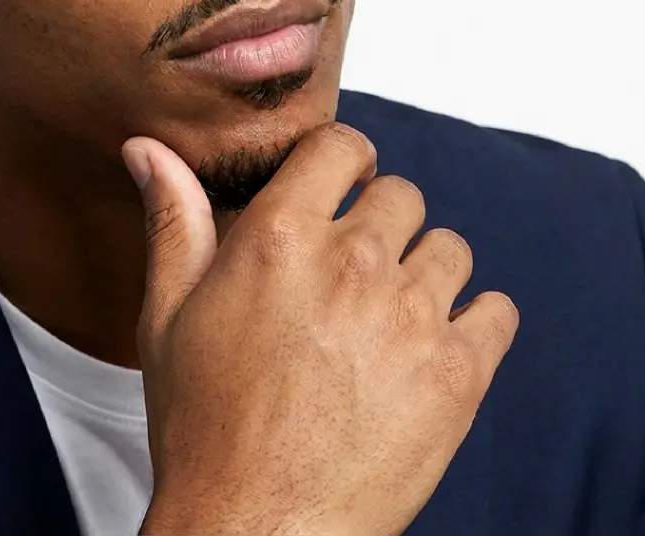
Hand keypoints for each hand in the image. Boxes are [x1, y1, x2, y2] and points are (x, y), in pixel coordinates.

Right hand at [124, 122, 518, 535]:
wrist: (256, 530)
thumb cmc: (205, 423)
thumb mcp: (168, 313)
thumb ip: (171, 219)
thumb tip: (146, 150)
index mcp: (279, 236)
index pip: (342, 146)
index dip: (343, 160)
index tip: (341, 183)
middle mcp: (351, 261)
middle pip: (401, 193)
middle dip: (379, 219)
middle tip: (354, 268)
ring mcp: (410, 316)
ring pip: (449, 247)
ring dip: (424, 268)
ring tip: (390, 312)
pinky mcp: (457, 374)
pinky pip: (497, 311)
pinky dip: (475, 321)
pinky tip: (434, 344)